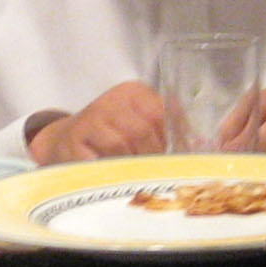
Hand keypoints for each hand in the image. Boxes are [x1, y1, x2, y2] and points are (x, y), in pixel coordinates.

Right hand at [26, 81, 165, 163]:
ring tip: (134, 173)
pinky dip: (113, 170)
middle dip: (151, 155)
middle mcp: (111, 100)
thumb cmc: (112, 138)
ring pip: (122, 144)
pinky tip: (115, 174)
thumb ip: (168, 129)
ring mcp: (90, 118)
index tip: (169, 154)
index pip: (160, 112)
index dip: (168, 137)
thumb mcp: (140, 125)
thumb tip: (199, 144)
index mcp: (132, 92)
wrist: (66, 143)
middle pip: (142, 130)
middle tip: (153, 170)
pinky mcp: (75, 139)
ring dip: (132, 164)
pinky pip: (101, 157)